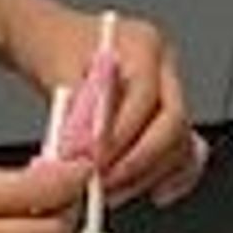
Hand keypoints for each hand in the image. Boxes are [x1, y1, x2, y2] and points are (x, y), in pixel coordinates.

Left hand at [6, 0, 208, 206]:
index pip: (144, 97)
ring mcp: (170, 90)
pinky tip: (156, 192)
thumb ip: (75, 110)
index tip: (92, 160)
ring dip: (148, 174)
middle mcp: (164, 66)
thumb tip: (84, 149)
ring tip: (111, 191)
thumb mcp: (54, 70)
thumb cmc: (51, 48)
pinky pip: (183, 150)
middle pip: (172, 122)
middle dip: (138, 160)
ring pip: (179, 142)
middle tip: (103, 183)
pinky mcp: (166, 116)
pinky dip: (172, 174)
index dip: (120, 135)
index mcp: (142, 43)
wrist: (49, 39)